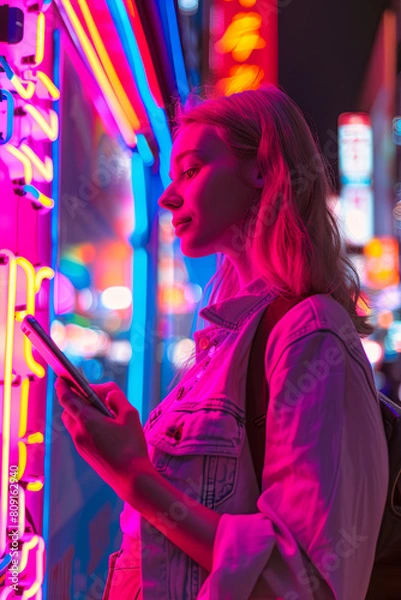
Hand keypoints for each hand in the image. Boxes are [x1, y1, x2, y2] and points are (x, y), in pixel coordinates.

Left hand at [54, 377, 155, 503]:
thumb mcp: (130, 414)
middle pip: (69, 409)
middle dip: (76, 398)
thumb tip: (107, 392)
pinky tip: (102, 424)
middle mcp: (78, 432)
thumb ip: (116, 397)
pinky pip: (79, 432)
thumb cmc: (131, 445)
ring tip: (99, 409)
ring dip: (80, 411)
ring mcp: (80, 444)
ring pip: (73, 421)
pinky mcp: (84, 452)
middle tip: (93, 393)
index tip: (61, 377)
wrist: (130, 478)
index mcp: (87, 420)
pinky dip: (85, 423)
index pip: (67, 398)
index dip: (62, 386)